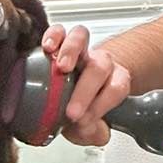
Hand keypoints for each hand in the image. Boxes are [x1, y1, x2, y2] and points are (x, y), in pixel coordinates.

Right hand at [41, 23, 130, 145]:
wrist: (76, 81)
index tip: (84, 122)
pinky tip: (47, 48)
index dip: (101, 106)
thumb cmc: (84, 101)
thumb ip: (92, 131)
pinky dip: (53, 36)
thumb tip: (88, 131)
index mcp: (114, 79)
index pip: (116, 88)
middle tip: (71, 112)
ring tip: (61, 67)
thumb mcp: (90, 123)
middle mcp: (98, 61)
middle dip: (85, 91)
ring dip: (72, 52)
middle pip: (99, 67)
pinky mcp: (60, 40)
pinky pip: (58, 31)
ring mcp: (80, 48)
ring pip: (82, 38)